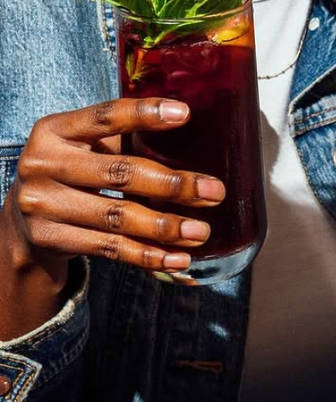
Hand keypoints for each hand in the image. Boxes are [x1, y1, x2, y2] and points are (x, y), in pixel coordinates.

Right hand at [0, 98, 224, 338]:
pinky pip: (111, 249)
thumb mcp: (84, 151)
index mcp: (54, 131)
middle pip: (120, 174)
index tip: (184, 114)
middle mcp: (43, 164)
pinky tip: (179, 258)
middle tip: (214, 192)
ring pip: (118, 217)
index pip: (103, 117)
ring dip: (166, 227)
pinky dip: (149, 256)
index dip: (144, 114)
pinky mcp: (52, 239)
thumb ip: (123, 143)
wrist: (25, 223)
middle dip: (173, 185)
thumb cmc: (72, 177)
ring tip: (202, 231)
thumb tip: (193, 141)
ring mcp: (44, 204)